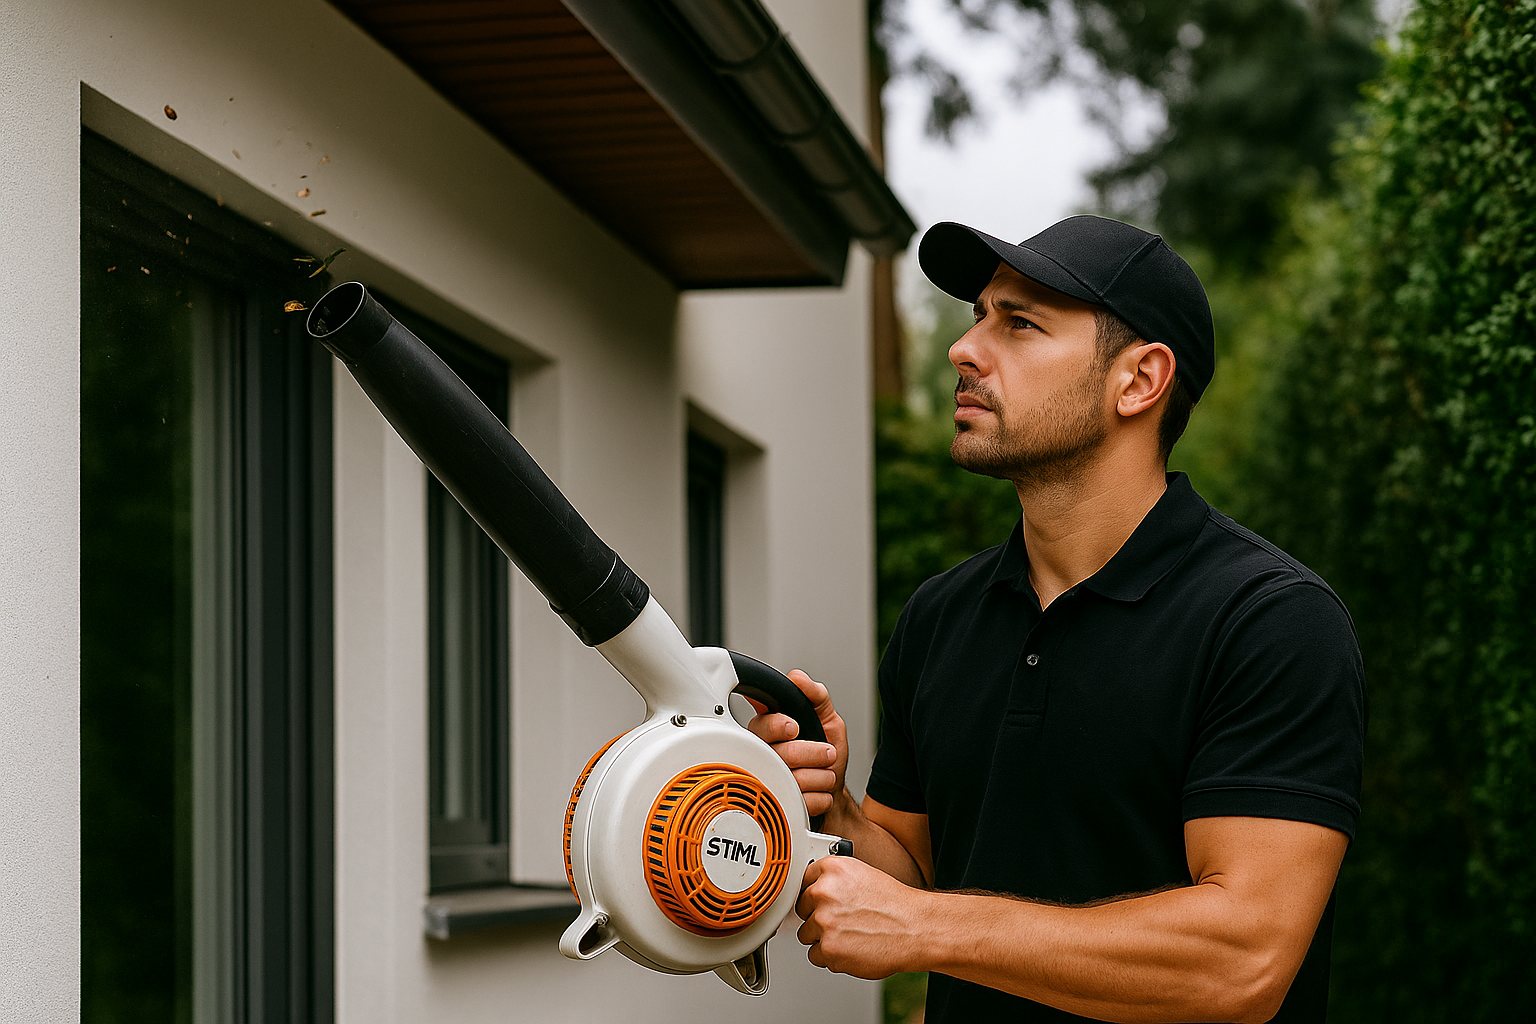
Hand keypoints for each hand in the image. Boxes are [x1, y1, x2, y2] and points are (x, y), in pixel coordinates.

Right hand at [747, 669, 847, 818]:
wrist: (833, 790)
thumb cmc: (824, 753)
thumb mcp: (826, 718)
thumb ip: (815, 696)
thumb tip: (797, 678)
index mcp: (769, 732)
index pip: (761, 725)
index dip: (776, 725)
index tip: (794, 727)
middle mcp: (765, 757)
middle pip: (779, 754)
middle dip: (812, 753)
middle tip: (828, 752)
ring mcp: (770, 783)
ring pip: (793, 781)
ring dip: (822, 776)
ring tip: (826, 773)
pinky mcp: (780, 806)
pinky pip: (801, 802)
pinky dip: (821, 796)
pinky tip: (819, 791)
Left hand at [796, 855, 930, 978]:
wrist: (915, 929)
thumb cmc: (894, 904)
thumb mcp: (861, 874)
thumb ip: (832, 880)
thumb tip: (813, 889)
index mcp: (832, 868)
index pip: (802, 880)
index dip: (812, 893)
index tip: (816, 900)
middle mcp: (824, 892)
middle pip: (802, 909)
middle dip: (817, 916)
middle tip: (841, 920)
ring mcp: (824, 921)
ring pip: (806, 934)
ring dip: (823, 938)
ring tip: (850, 934)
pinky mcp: (828, 949)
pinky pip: (816, 955)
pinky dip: (831, 956)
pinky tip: (851, 947)